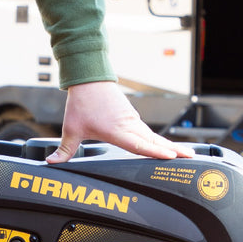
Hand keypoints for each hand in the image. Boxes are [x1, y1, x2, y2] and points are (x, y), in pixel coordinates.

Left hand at [46, 81, 192, 163]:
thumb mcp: (71, 129)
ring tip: (184, 154)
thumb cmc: (81, 103)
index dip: (156, 152)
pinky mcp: (131, 117)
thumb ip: (65, 149)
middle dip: (173, 150)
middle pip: (154, 141)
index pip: (140, 145)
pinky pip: (148, 132)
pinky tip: (164, 147)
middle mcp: (129, 125)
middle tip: (190, 158)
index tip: (172, 156)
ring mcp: (132, 120)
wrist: (89, 79)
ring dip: (168, 145)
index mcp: (117, 131)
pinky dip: (158, 140)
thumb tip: (52, 162)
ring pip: (153, 136)